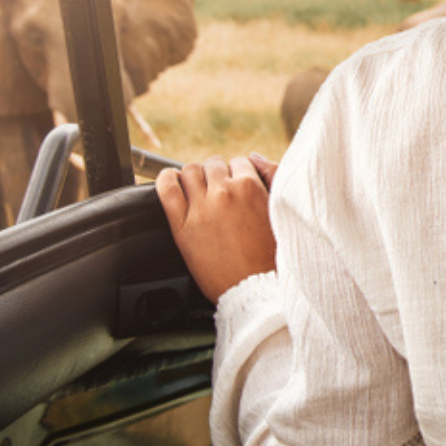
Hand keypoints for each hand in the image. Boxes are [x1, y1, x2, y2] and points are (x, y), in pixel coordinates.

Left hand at [157, 152, 279, 302]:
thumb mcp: (280, 211)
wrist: (255, 288)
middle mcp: (225, 193)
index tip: (235, 184)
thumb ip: (272, 177)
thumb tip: (253, 157)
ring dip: (194, 176)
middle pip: (213, 164)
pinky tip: (170, 182)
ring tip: (197, 189)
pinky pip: (166, 190)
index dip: (237, 173)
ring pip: (189, 172)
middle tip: (218, 190)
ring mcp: (201, 208)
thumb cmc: (272, 255)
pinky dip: (165, 180)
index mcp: (251, 187)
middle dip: (216, 174)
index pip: (239, 162)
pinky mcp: (182, 225)